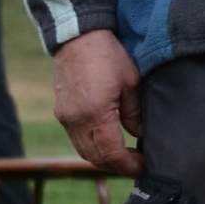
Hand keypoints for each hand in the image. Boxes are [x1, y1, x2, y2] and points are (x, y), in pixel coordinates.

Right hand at [52, 30, 143, 174]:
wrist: (78, 37)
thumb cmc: (108, 55)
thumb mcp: (131, 83)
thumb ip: (134, 114)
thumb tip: (139, 135)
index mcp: (95, 113)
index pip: (111, 153)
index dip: (127, 165)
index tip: (143, 166)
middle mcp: (75, 120)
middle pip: (94, 157)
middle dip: (116, 166)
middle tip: (136, 164)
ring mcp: (65, 117)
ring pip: (83, 151)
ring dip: (103, 158)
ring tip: (124, 156)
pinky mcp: (62, 112)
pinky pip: (76, 138)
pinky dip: (92, 146)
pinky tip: (108, 142)